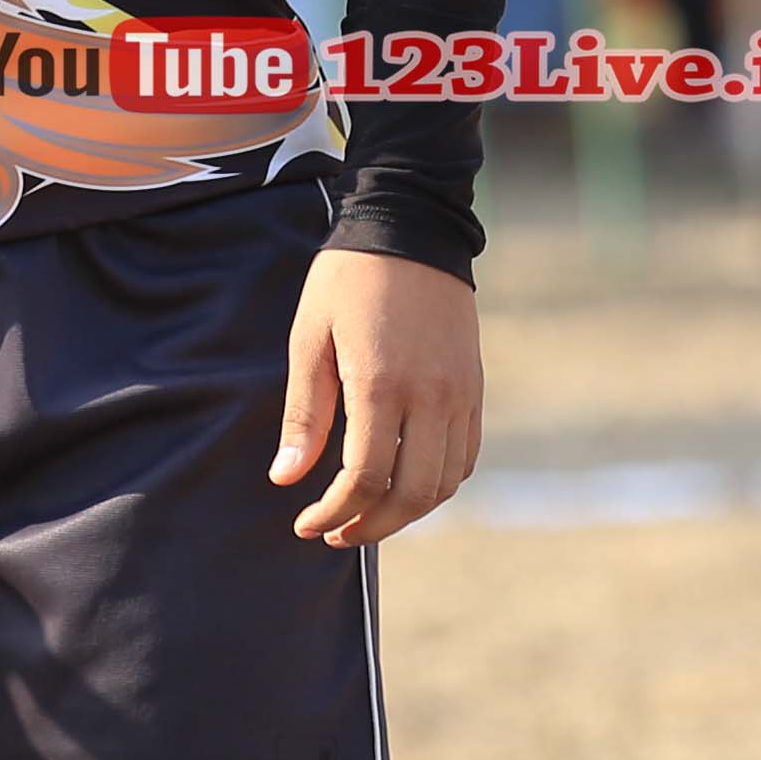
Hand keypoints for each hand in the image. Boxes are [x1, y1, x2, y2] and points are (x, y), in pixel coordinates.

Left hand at [272, 247, 480, 549]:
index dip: (334, 512)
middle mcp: (431, 396)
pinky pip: (465, 456)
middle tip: (334, 532)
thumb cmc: (348, 281)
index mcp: (382, 385)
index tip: (306, 524)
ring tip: (367, 514)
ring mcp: (460, 393)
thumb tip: (286, 479)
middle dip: (371, 526)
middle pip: (412, 495)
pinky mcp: (474, 387)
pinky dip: (438, 483)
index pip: (364, 479)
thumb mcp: (310, 340)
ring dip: (406, 512)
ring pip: (445, 483)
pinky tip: (405, 483)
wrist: (410, 227)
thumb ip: (305, 414)